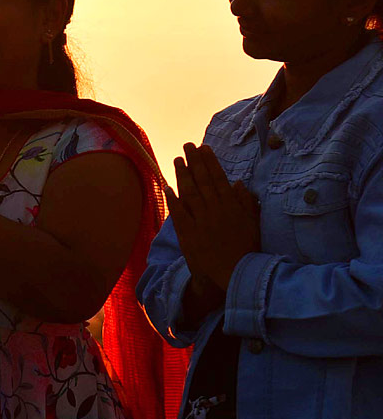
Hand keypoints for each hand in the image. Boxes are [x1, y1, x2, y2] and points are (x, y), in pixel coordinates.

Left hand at [165, 142, 259, 291]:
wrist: (234, 273)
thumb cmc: (246, 249)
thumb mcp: (252, 223)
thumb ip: (246, 202)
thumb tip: (238, 183)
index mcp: (231, 206)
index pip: (218, 178)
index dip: (210, 162)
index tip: (204, 148)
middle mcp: (215, 209)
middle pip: (202, 181)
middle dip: (194, 161)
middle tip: (187, 145)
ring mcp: (200, 221)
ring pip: (190, 193)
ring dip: (182, 175)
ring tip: (177, 160)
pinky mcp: (188, 233)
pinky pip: (179, 213)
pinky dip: (173, 199)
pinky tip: (167, 187)